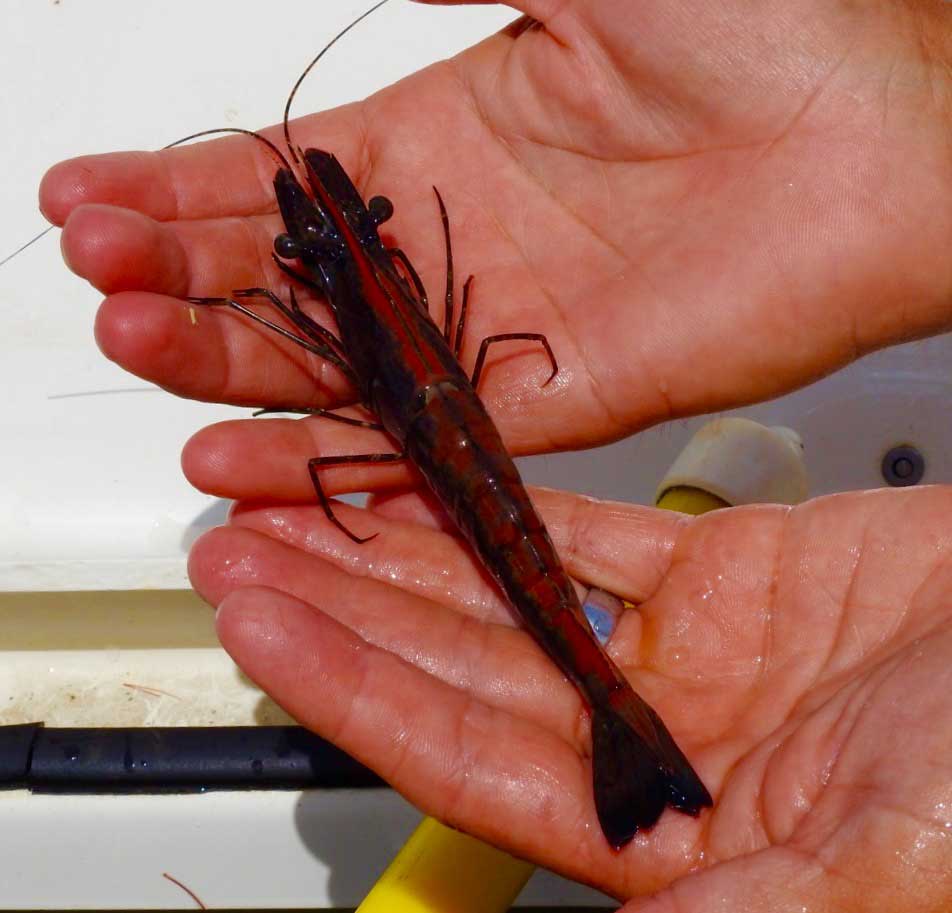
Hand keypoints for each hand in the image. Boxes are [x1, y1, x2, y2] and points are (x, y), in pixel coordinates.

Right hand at [39, 0, 951, 471]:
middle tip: (94, 268)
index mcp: (439, 140)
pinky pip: (408, 433)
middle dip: (177, 268)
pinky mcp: (541, 400)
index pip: (276, 183)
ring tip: (128, 334)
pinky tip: (234, 448)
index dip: (179, 188)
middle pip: (281, 275)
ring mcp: (489, 327)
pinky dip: (319, 446)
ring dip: (220, 353)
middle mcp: (450, 242)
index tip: (89, 196)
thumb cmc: (760, 31)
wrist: (879, 142)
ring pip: (326, 361)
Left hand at [190, 484, 951, 909]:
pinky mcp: (729, 574)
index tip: (262, 629)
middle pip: (459, 662)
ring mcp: (687, 652)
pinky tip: (445, 477)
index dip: (351, 689)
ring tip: (310, 499)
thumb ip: (738, 912)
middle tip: (247, 547)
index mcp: (666, 833)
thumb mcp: (878, 867)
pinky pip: (595, 530)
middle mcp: (654, 740)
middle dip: (345, 603)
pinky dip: (518, 502)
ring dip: (409, 545)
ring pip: (509, 586)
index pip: (460, 754)